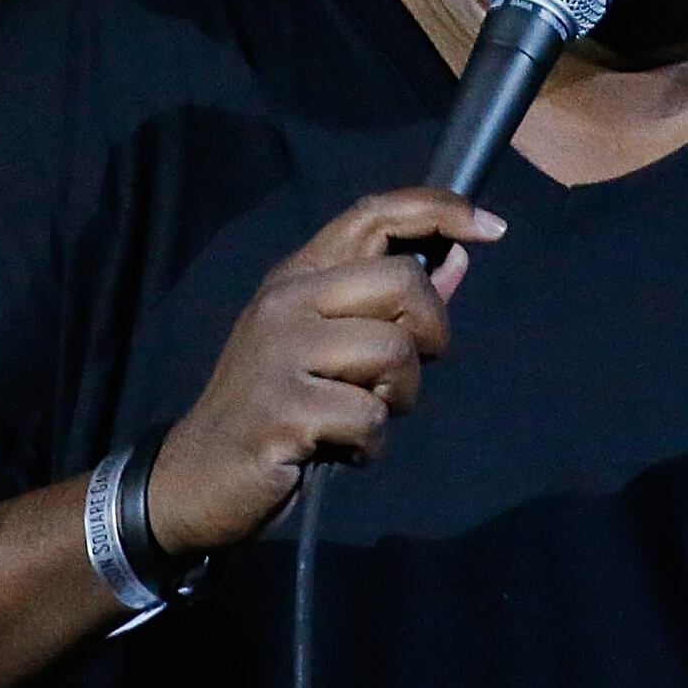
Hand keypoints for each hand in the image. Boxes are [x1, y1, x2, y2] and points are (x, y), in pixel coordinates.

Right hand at [145, 187, 500, 552]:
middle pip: (402, 281)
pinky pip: (369, 417)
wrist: (196, 478)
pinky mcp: (282, 411)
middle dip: (430, 331)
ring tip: (362, 416)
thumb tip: (458, 259)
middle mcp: (286, 302)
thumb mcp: (328, 347)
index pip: (374, 214)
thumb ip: (391, 306)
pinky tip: (339, 449)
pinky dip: (370, 444)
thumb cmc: (275, 409)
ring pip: (394, 351)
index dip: (439, 209)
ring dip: (398, 397)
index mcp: (298, 277)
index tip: (491, 227)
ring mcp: (280, 354)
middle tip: (402, 375)